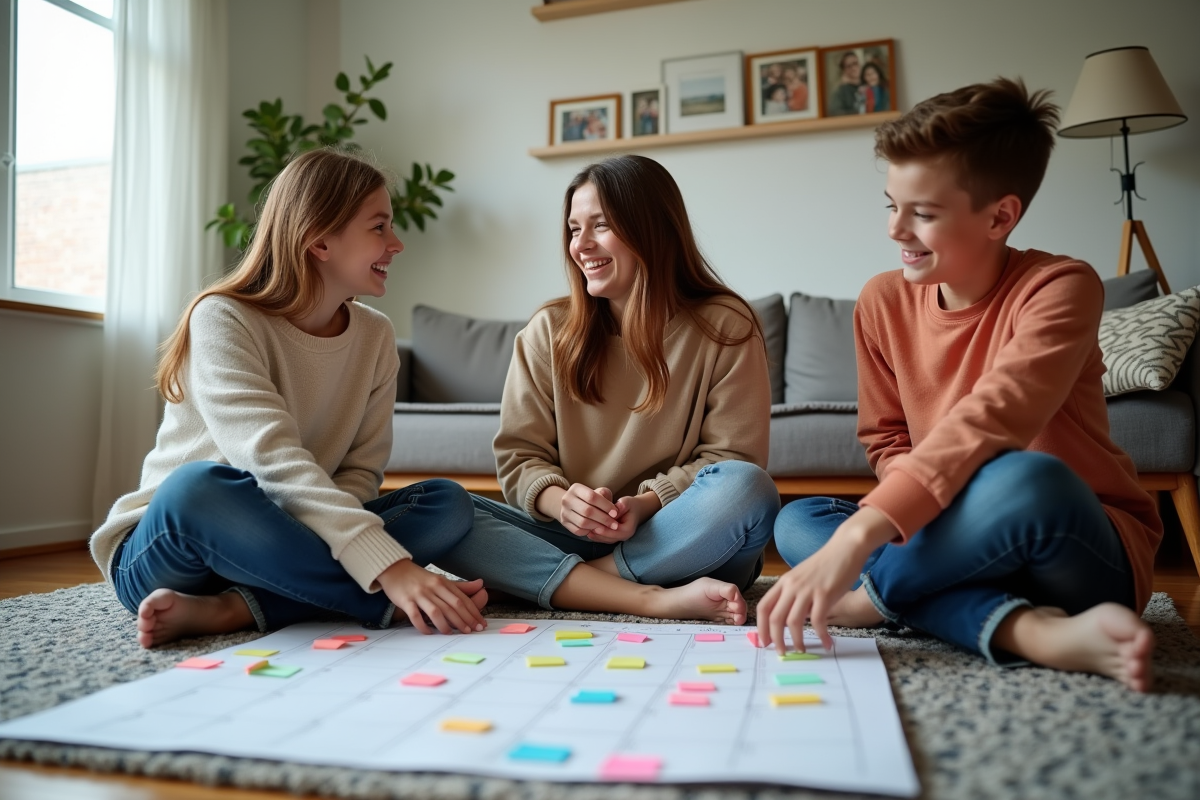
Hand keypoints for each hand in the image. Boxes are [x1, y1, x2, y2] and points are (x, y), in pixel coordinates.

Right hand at [376, 559, 487, 634]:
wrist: (394, 568)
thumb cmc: (419, 578)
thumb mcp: (441, 579)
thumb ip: (460, 586)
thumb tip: (481, 584)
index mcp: (443, 583)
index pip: (462, 599)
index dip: (473, 613)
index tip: (481, 624)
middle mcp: (433, 588)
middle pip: (453, 606)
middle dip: (464, 620)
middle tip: (472, 631)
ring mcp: (419, 594)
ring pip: (436, 611)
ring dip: (446, 624)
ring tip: (452, 633)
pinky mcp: (406, 600)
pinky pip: (416, 615)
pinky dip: (423, 626)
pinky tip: (429, 633)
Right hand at [550, 483, 622, 538]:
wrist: (573, 504)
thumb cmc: (591, 498)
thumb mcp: (599, 492)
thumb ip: (606, 497)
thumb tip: (614, 510)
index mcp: (576, 488)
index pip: (591, 496)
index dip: (605, 505)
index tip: (615, 513)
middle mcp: (567, 499)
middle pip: (587, 511)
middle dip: (604, 519)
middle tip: (615, 524)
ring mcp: (564, 512)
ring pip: (582, 522)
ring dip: (598, 526)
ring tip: (607, 528)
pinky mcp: (564, 523)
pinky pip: (578, 530)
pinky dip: (589, 531)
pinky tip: (596, 529)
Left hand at [585, 490, 660, 543]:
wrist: (635, 510)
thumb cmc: (630, 505)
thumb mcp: (627, 502)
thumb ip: (621, 506)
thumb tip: (613, 511)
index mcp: (628, 530)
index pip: (614, 532)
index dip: (604, 529)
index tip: (594, 524)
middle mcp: (623, 537)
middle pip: (608, 538)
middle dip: (597, 533)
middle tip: (586, 528)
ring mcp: (618, 538)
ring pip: (604, 539)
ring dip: (594, 535)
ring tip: (584, 528)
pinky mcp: (612, 537)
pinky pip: (602, 538)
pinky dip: (595, 535)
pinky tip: (587, 529)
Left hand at [756, 507, 896, 652]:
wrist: (846, 547)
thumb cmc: (826, 563)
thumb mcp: (803, 577)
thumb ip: (795, 595)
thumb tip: (792, 618)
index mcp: (784, 582)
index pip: (763, 607)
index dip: (761, 627)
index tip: (764, 641)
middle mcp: (792, 586)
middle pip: (775, 618)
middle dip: (775, 639)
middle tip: (781, 652)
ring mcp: (807, 590)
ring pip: (793, 622)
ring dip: (796, 641)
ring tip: (801, 650)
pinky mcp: (825, 594)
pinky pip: (818, 621)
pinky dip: (821, 635)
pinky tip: (826, 643)